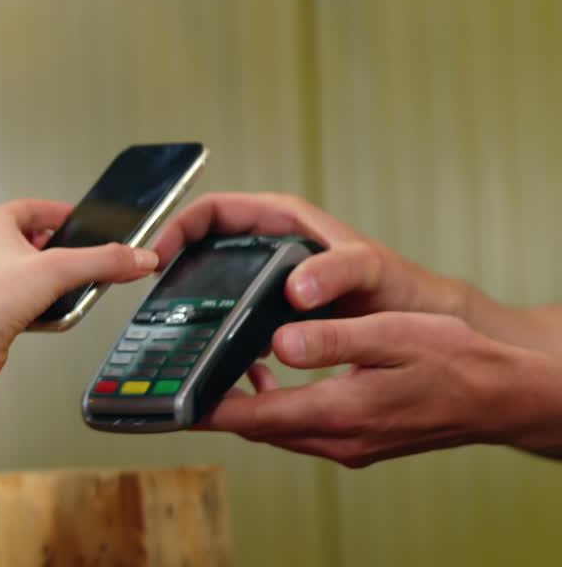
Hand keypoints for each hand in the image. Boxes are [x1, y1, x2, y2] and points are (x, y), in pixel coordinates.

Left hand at [0, 198, 158, 394]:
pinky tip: (52, 318)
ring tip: (69, 291)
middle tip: (83, 258)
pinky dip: (44, 311)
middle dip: (62, 253)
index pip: (35, 207)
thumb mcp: (58, 270)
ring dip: (53, 285)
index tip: (83, 221)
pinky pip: (26, 305)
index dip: (62, 213)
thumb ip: (104, 262)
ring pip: (31, 276)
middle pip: (35, 243)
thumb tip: (136, 257)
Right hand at [153, 193, 467, 319]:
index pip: (211, 210)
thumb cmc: (397, 285)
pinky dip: (224, 340)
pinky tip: (231, 367)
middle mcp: (266, 248)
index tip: (160, 255)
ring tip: (182, 335)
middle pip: (201, 250)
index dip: (178, 227)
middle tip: (158, 302)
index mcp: (280, 221)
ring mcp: (265, 282)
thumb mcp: (368, 270)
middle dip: (176, 272)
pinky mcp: (270, 314)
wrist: (419, 323)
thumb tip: (297, 289)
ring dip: (196, 311)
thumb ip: (336, 272)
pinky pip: (232, 320)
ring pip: (213, 289)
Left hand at [199, 312, 561, 465]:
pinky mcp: (359, 442)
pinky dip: (278, 406)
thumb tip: (279, 343)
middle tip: (181, 383)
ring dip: (247, 406)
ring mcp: (349, 445)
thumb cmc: (456, 362)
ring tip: (220, 372)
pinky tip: (276, 378)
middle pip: (256, 427)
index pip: (251, 416)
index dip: (205, 409)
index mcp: (338, 413)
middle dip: (216, 407)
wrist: (504, 397)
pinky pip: (302, 428)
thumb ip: (331, 340)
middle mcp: (338, 438)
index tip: (169, 401)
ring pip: (278, 429)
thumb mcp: (391, 336)